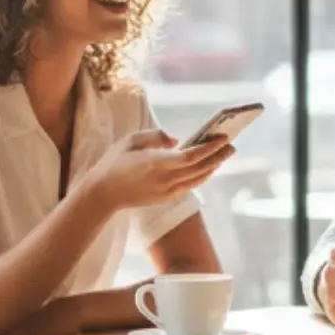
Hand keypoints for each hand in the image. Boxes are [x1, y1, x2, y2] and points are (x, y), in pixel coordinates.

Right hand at [77, 129, 232, 210]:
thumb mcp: (130, 140)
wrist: (103, 193)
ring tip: (224, 155)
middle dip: (218, 156)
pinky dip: (201, 176)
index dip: (209, 148)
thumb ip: (155, 137)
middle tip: (232, 145)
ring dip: (213, 167)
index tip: (222, 138)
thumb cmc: (114, 162)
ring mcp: (166, 191)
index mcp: (157, 163)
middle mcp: (165, 179)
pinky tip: (208, 168)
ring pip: (197, 178)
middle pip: (200, 168)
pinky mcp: (165, 198)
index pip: (191, 156)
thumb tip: (177, 140)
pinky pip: (190, 185)